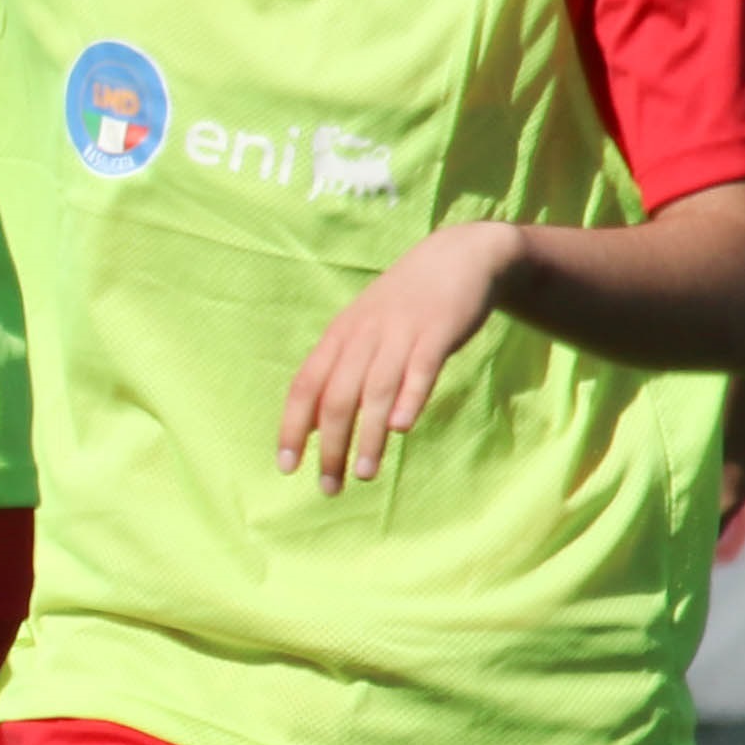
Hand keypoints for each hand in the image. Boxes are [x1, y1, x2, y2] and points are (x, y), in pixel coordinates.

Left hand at [279, 220, 522, 493]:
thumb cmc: (405, 304)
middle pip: (336, 397)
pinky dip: (408, 396)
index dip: (292, 427)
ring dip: (367, 436)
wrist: (458, 257)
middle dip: (330, 446)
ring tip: (363, 475)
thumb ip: (340, 372)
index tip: (286, 466)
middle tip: (328, 487)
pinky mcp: (437, 332)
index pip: (304, 386)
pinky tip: (401, 426)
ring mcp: (400, 333)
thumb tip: (315, 422)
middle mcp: (362, 336)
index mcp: (340, 337)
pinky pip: (419, 368)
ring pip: (374, 390)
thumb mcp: (363, 330)